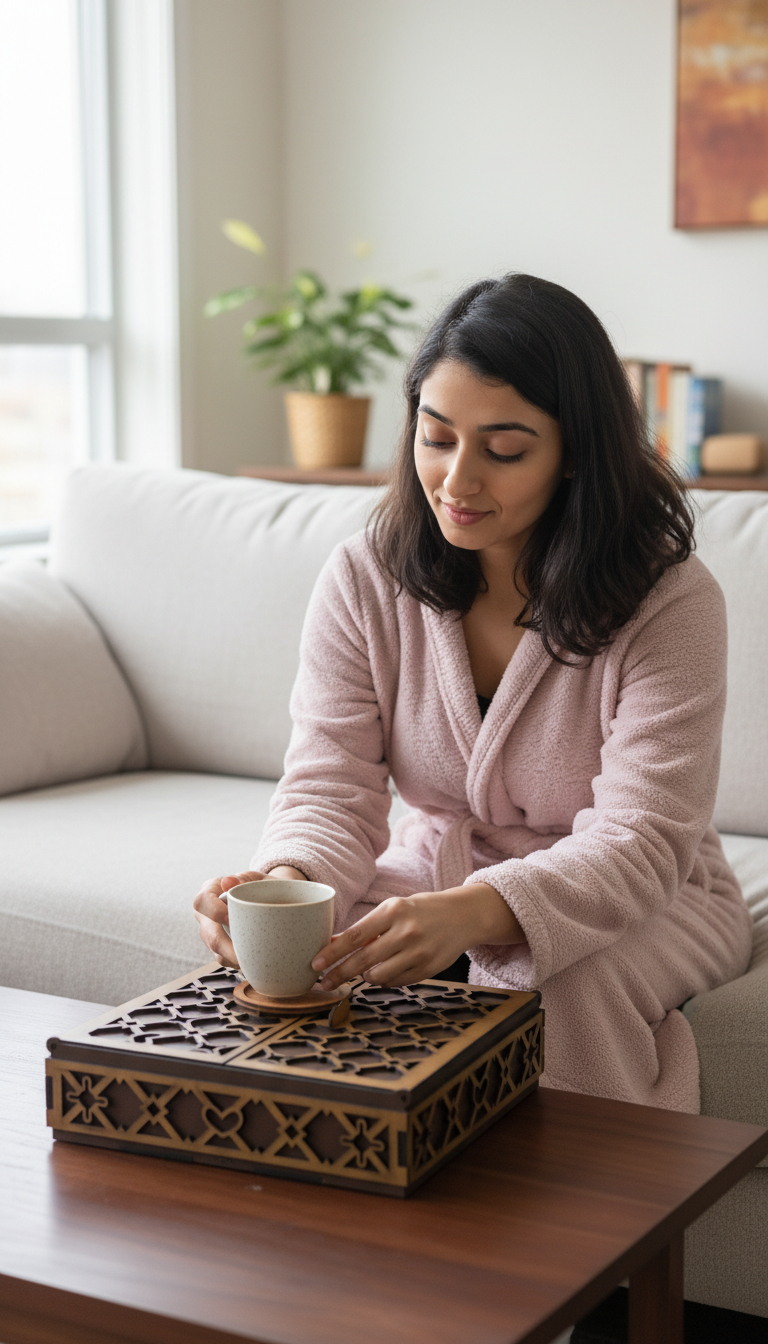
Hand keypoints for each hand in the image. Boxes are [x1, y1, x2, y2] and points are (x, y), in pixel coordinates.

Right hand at [193, 866, 306, 966]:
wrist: (269, 898)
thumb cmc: (261, 886)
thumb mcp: (257, 878)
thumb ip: (245, 878)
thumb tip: (228, 881)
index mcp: (210, 891)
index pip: (202, 901)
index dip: (215, 912)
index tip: (232, 919)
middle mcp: (206, 914)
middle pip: (208, 934)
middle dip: (226, 947)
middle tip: (246, 955)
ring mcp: (211, 932)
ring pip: (216, 951)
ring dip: (235, 959)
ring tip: (255, 961)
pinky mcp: (219, 947)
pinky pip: (225, 959)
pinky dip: (239, 962)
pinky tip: (254, 962)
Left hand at [311, 882, 524, 989]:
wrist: (462, 916)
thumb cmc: (419, 911)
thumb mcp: (393, 910)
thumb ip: (366, 928)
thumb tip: (332, 943)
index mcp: (393, 911)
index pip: (354, 937)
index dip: (332, 954)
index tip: (315, 965)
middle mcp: (406, 932)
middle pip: (363, 960)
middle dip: (340, 974)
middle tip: (324, 983)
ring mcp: (419, 953)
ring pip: (379, 976)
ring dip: (365, 977)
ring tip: (364, 971)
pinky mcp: (428, 969)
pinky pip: (396, 982)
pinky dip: (385, 980)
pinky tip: (385, 972)